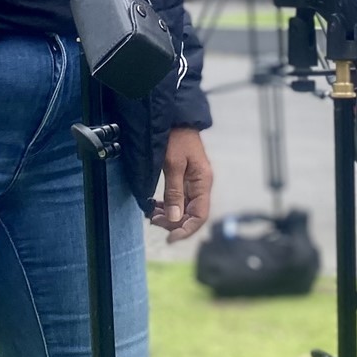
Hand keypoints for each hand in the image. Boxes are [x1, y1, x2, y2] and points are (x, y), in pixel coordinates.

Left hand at [150, 127, 211, 242]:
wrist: (176, 118)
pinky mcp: (185, 179)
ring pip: (185, 209)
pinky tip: (156, 207)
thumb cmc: (176, 137)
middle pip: (192, 215)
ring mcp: (194, 182)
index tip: (169, 238)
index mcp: (203, 182)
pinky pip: (180, 199)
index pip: (200, 216)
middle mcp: (201, 185)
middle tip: (153, 221)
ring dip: (170, 216)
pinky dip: (169, 206)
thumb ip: (174, 192)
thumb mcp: (173, 164)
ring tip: (152, 215)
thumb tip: (174, 219)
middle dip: (174, 223)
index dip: (186, 230)